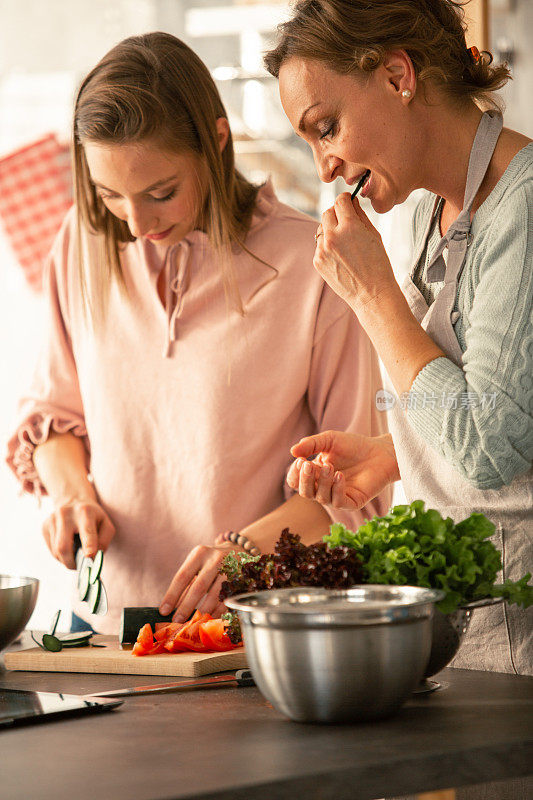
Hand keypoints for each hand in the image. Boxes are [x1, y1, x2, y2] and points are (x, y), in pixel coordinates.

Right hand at [42, 497, 115, 568]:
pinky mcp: (44, 526)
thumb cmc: (93, 517)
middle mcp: (66, 514)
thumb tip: (93, 557)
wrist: (73, 500)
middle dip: (71, 562)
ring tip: (75, 553)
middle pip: (64, 546)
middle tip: (79, 567)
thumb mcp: (105, 524)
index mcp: (85, 511)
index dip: (88, 544)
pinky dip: (60, 554)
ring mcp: (52, 519)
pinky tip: (68, 547)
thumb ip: (104, 541)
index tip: (89, 555)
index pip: (86, 530)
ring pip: (56, 551)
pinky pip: (51, 549)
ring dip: (67, 559)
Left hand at [159, 543, 236, 621]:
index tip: (164, 611)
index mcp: (200, 554)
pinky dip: (218, 612)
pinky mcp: (241, 579)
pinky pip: (228, 600)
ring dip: (203, 612)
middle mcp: (216, 559)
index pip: (182, 576)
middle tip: (177, 621)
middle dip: (186, 607)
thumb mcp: (198, 565)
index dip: (172, 595)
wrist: (241, 550)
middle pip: (199, 587)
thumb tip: (170, 608)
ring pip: (215, 595)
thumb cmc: (212, 562)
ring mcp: (231, 569)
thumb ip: (186, 584)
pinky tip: (210, 619)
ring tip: (194, 623)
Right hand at [287, 430, 398, 510]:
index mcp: (315, 474)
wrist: (380, 451)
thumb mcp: (329, 440)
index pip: (296, 480)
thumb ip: (311, 444)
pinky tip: (340, 476)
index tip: (301, 460)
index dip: (295, 473)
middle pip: (305, 492)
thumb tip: (292, 451)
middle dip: (305, 480)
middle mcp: (324, 488)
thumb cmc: (354, 446)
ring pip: (321, 498)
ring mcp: (337, 496)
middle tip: (308, 464)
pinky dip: (336, 490)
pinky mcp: (352, 502)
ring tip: (330, 466)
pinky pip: (338, 502)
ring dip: (323, 482)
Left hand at [314, 193, 396, 311]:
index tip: (347, 201)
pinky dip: (328, 247)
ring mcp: (322, 250)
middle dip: (336, 213)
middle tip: (346, 222)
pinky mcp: (317, 261)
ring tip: (346, 244)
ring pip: (322, 230)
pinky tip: (341, 257)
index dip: (344, 199)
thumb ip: (360, 215)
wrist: (371, 293)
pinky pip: (320, 246)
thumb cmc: (378, 264)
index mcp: (349, 226)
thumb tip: (351, 202)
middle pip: (327, 212)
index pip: (340, 201)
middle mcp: (332, 236)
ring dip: (331, 231)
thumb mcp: (374, 235)